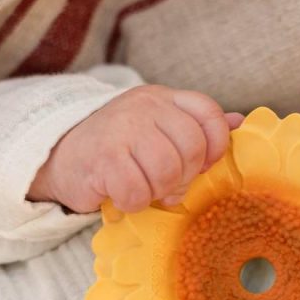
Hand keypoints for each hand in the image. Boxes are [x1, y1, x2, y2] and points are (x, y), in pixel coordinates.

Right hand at [27, 85, 244, 212]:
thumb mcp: (159, 128)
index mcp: (164, 98)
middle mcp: (145, 107)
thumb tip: (241, 121)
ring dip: (159, 190)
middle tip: (168, 185)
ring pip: (167, 170)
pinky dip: (133, 202)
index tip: (204, 165)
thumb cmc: (120, 147)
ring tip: (145, 189)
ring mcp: (122, 128)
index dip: (216, 144)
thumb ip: (198, 126)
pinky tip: (123, 195)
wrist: (59, 154)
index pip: (208, 112)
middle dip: (185, 175)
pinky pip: (137, 190)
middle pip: (192, 146)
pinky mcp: (103, 157)